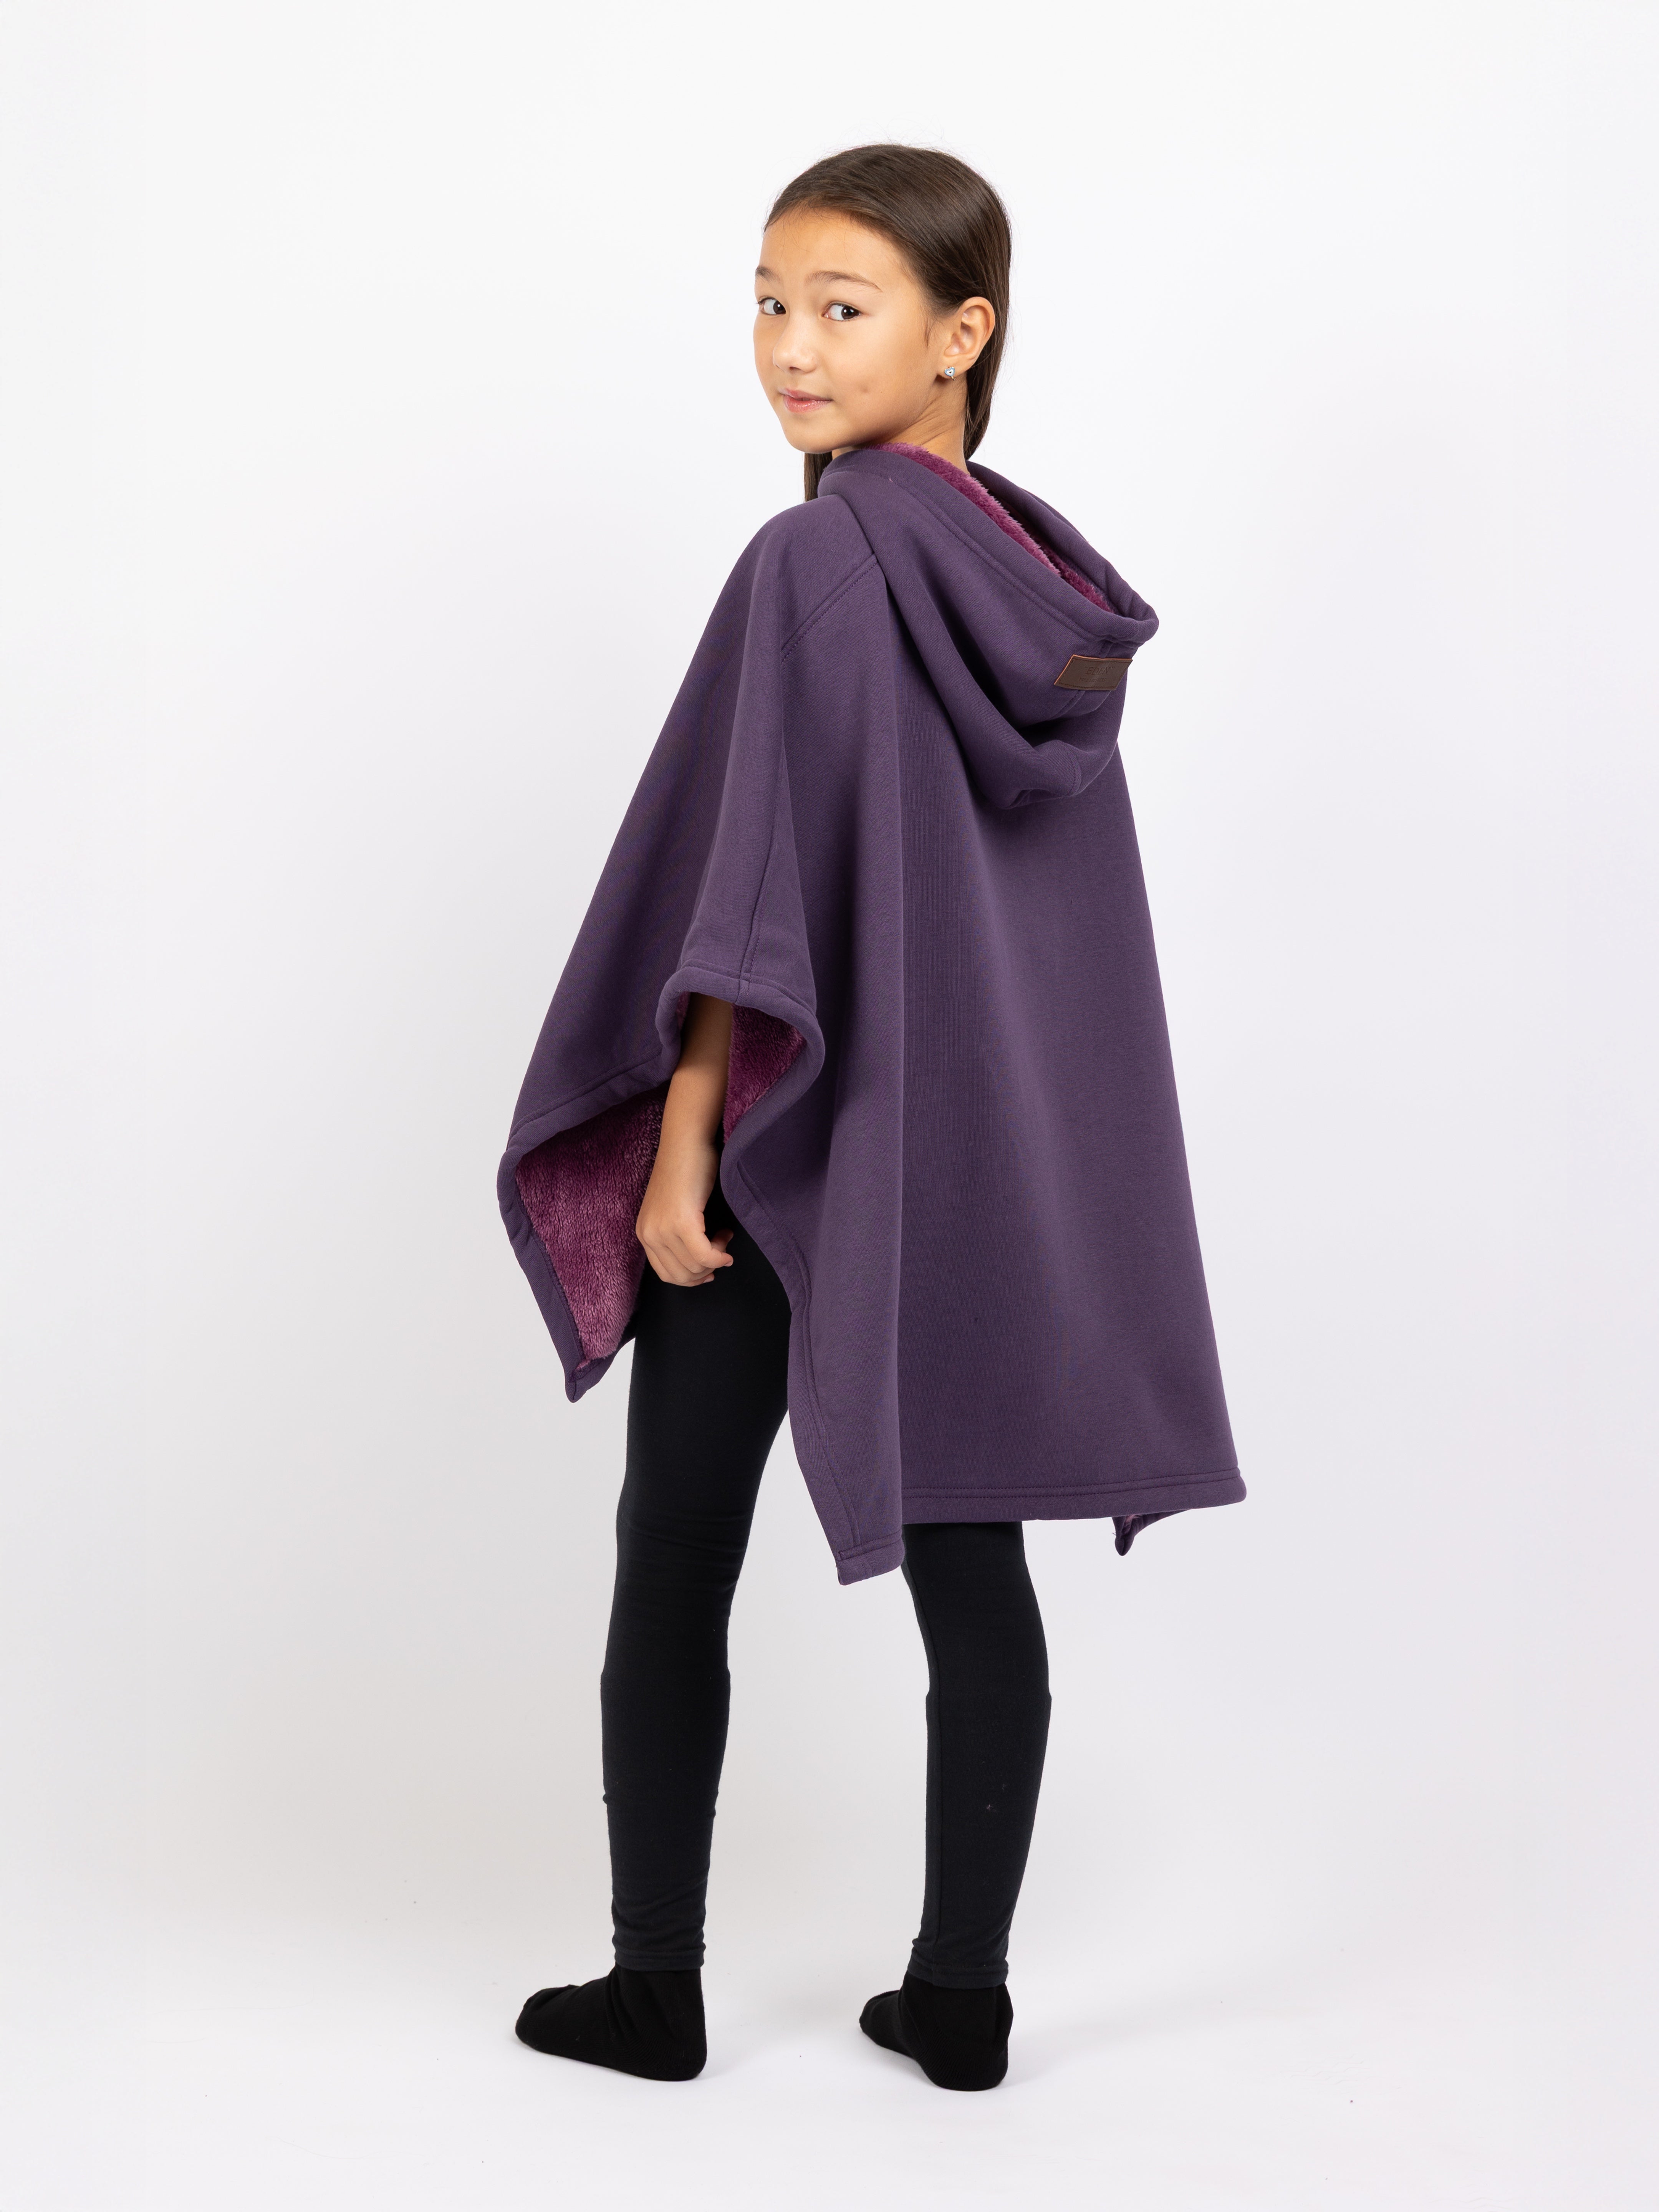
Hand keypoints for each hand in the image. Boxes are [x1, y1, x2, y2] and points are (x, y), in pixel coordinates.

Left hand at [636, 1134, 734, 1285]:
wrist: (687, 1142)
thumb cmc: (686, 1170)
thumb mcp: (672, 1210)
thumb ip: (677, 1236)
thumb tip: (699, 1266)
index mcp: (644, 1233)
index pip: (666, 1274)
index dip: (692, 1279)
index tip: (711, 1269)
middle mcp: (648, 1234)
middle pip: (681, 1276)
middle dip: (706, 1270)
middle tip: (720, 1247)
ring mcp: (663, 1229)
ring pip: (694, 1267)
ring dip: (716, 1256)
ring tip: (723, 1233)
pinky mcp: (681, 1222)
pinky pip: (704, 1255)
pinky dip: (720, 1254)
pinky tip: (727, 1237)